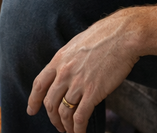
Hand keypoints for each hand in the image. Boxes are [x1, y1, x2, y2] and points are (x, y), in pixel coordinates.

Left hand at [27, 11, 139, 132]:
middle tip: (58, 125)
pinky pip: (80, 117)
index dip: (33, 100)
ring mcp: (78, 83)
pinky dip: (78, 129)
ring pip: (64, 113)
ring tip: (70, 131)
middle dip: (52, 118)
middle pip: (50, 103)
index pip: (39, 85)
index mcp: (59, 59)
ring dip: (65, 126)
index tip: (31, 110)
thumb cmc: (107, 34)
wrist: (124, 34)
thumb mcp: (79, 43)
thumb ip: (70, 58)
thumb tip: (68, 68)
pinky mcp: (93, 92)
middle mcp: (64, 73)